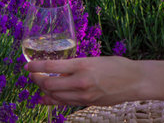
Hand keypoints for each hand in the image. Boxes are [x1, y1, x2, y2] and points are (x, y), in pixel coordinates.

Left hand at [25, 56, 143, 105]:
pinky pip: (65, 103)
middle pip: (49, 84)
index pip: (51, 67)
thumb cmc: (117, 65)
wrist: (136, 81)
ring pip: (55, 95)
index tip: (27, 66)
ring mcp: (84, 95)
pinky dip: (52, 100)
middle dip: (36, 79)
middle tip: (32, 74)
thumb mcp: (94, 60)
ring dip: (43, 90)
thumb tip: (58, 69)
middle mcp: (81, 81)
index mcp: (82, 65)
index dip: (35, 66)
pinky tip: (45, 99)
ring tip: (39, 84)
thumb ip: (76, 66)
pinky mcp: (87, 103)